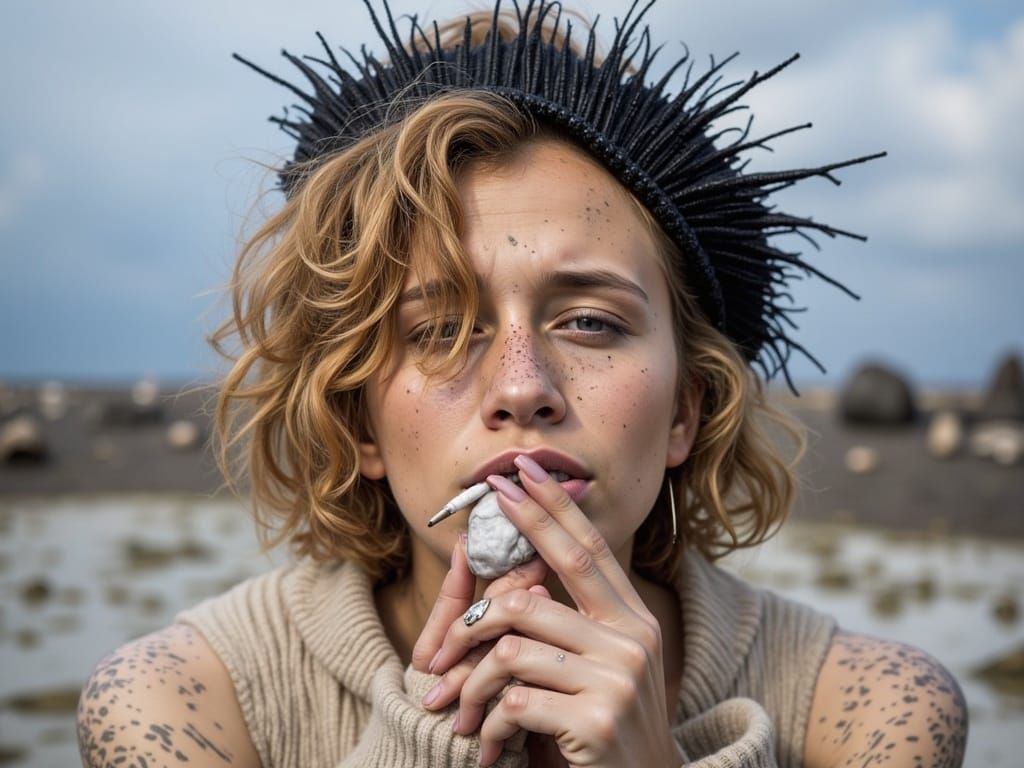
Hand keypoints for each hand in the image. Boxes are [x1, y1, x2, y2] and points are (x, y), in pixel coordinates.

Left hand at [424, 455, 680, 767]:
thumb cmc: (603, 734)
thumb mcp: (596, 672)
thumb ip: (570, 627)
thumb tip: (523, 581)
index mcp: (632, 623)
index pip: (590, 550)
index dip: (554, 507)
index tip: (524, 471)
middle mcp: (633, 640)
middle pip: (555, 571)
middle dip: (516, 529)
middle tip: (480, 508)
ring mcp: (618, 678)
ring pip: (513, 644)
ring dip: (471, 681)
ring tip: (457, 709)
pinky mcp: (597, 719)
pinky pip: (512, 700)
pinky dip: (488, 724)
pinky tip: (491, 747)